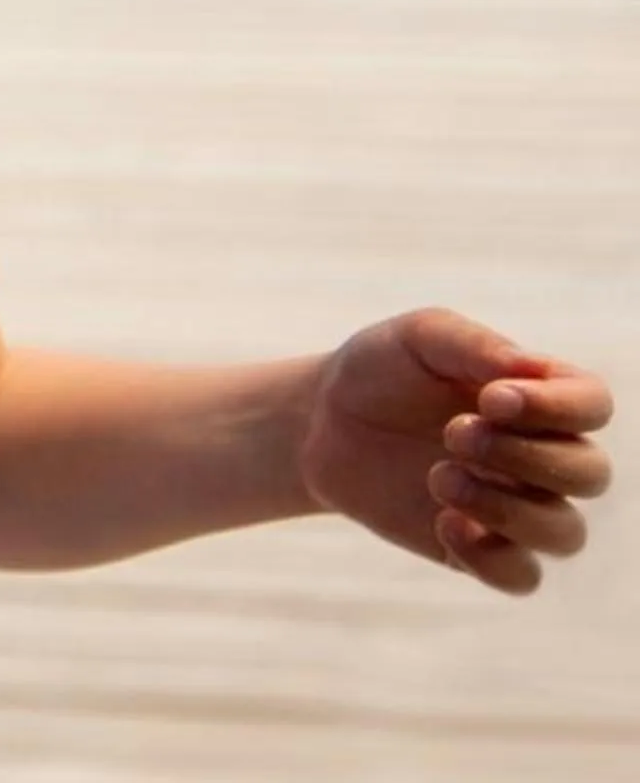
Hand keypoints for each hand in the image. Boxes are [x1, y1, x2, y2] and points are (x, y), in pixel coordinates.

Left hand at [300, 307, 613, 594]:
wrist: (322, 421)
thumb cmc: (380, 370)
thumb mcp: (419, 338)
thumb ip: (474, 346)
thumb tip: (527, 371)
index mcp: (539, 397)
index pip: (593, 405)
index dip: (558, 407)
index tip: (492, 399)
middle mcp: (542, 455)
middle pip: (589, 474)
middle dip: (526, 456)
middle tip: (454, 433)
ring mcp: (515, 507)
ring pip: (565, 533)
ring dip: (508, 509)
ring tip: (440, 476)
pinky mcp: (479, 549)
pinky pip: (521, 577)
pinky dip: (490, 558)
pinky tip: (443, 522)